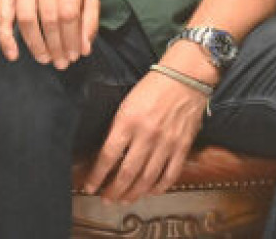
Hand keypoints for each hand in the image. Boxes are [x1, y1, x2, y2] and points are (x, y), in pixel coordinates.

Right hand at [0, 0, 98, 68]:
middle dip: (56, 46)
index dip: (72, 38)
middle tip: (60, 63)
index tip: (74, 56)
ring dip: (35, 45)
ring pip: (27, 20)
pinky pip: (3, 17)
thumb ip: (89, 19)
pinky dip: (6, 38)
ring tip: (44, 59)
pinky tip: (13, 55)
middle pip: (50, 19)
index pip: (69, 14)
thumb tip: (85, 49)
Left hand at [82, 71, 208, 202]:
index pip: (107, 156)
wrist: (186, 75)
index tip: (90, 187)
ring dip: (133, 194)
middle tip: (106, 199)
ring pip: (146, 179)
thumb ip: (118, 128)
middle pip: (126, 174)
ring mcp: (166, 143)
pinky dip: (158, 188)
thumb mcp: (127, 103)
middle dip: (113, 191)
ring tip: (124, 200)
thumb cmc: (153, 86)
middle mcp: (147, 135)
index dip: (96, 176)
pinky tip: (150, 191)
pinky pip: (169, 175)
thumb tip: (108, 155)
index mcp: (129, 121)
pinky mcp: (182, 146)